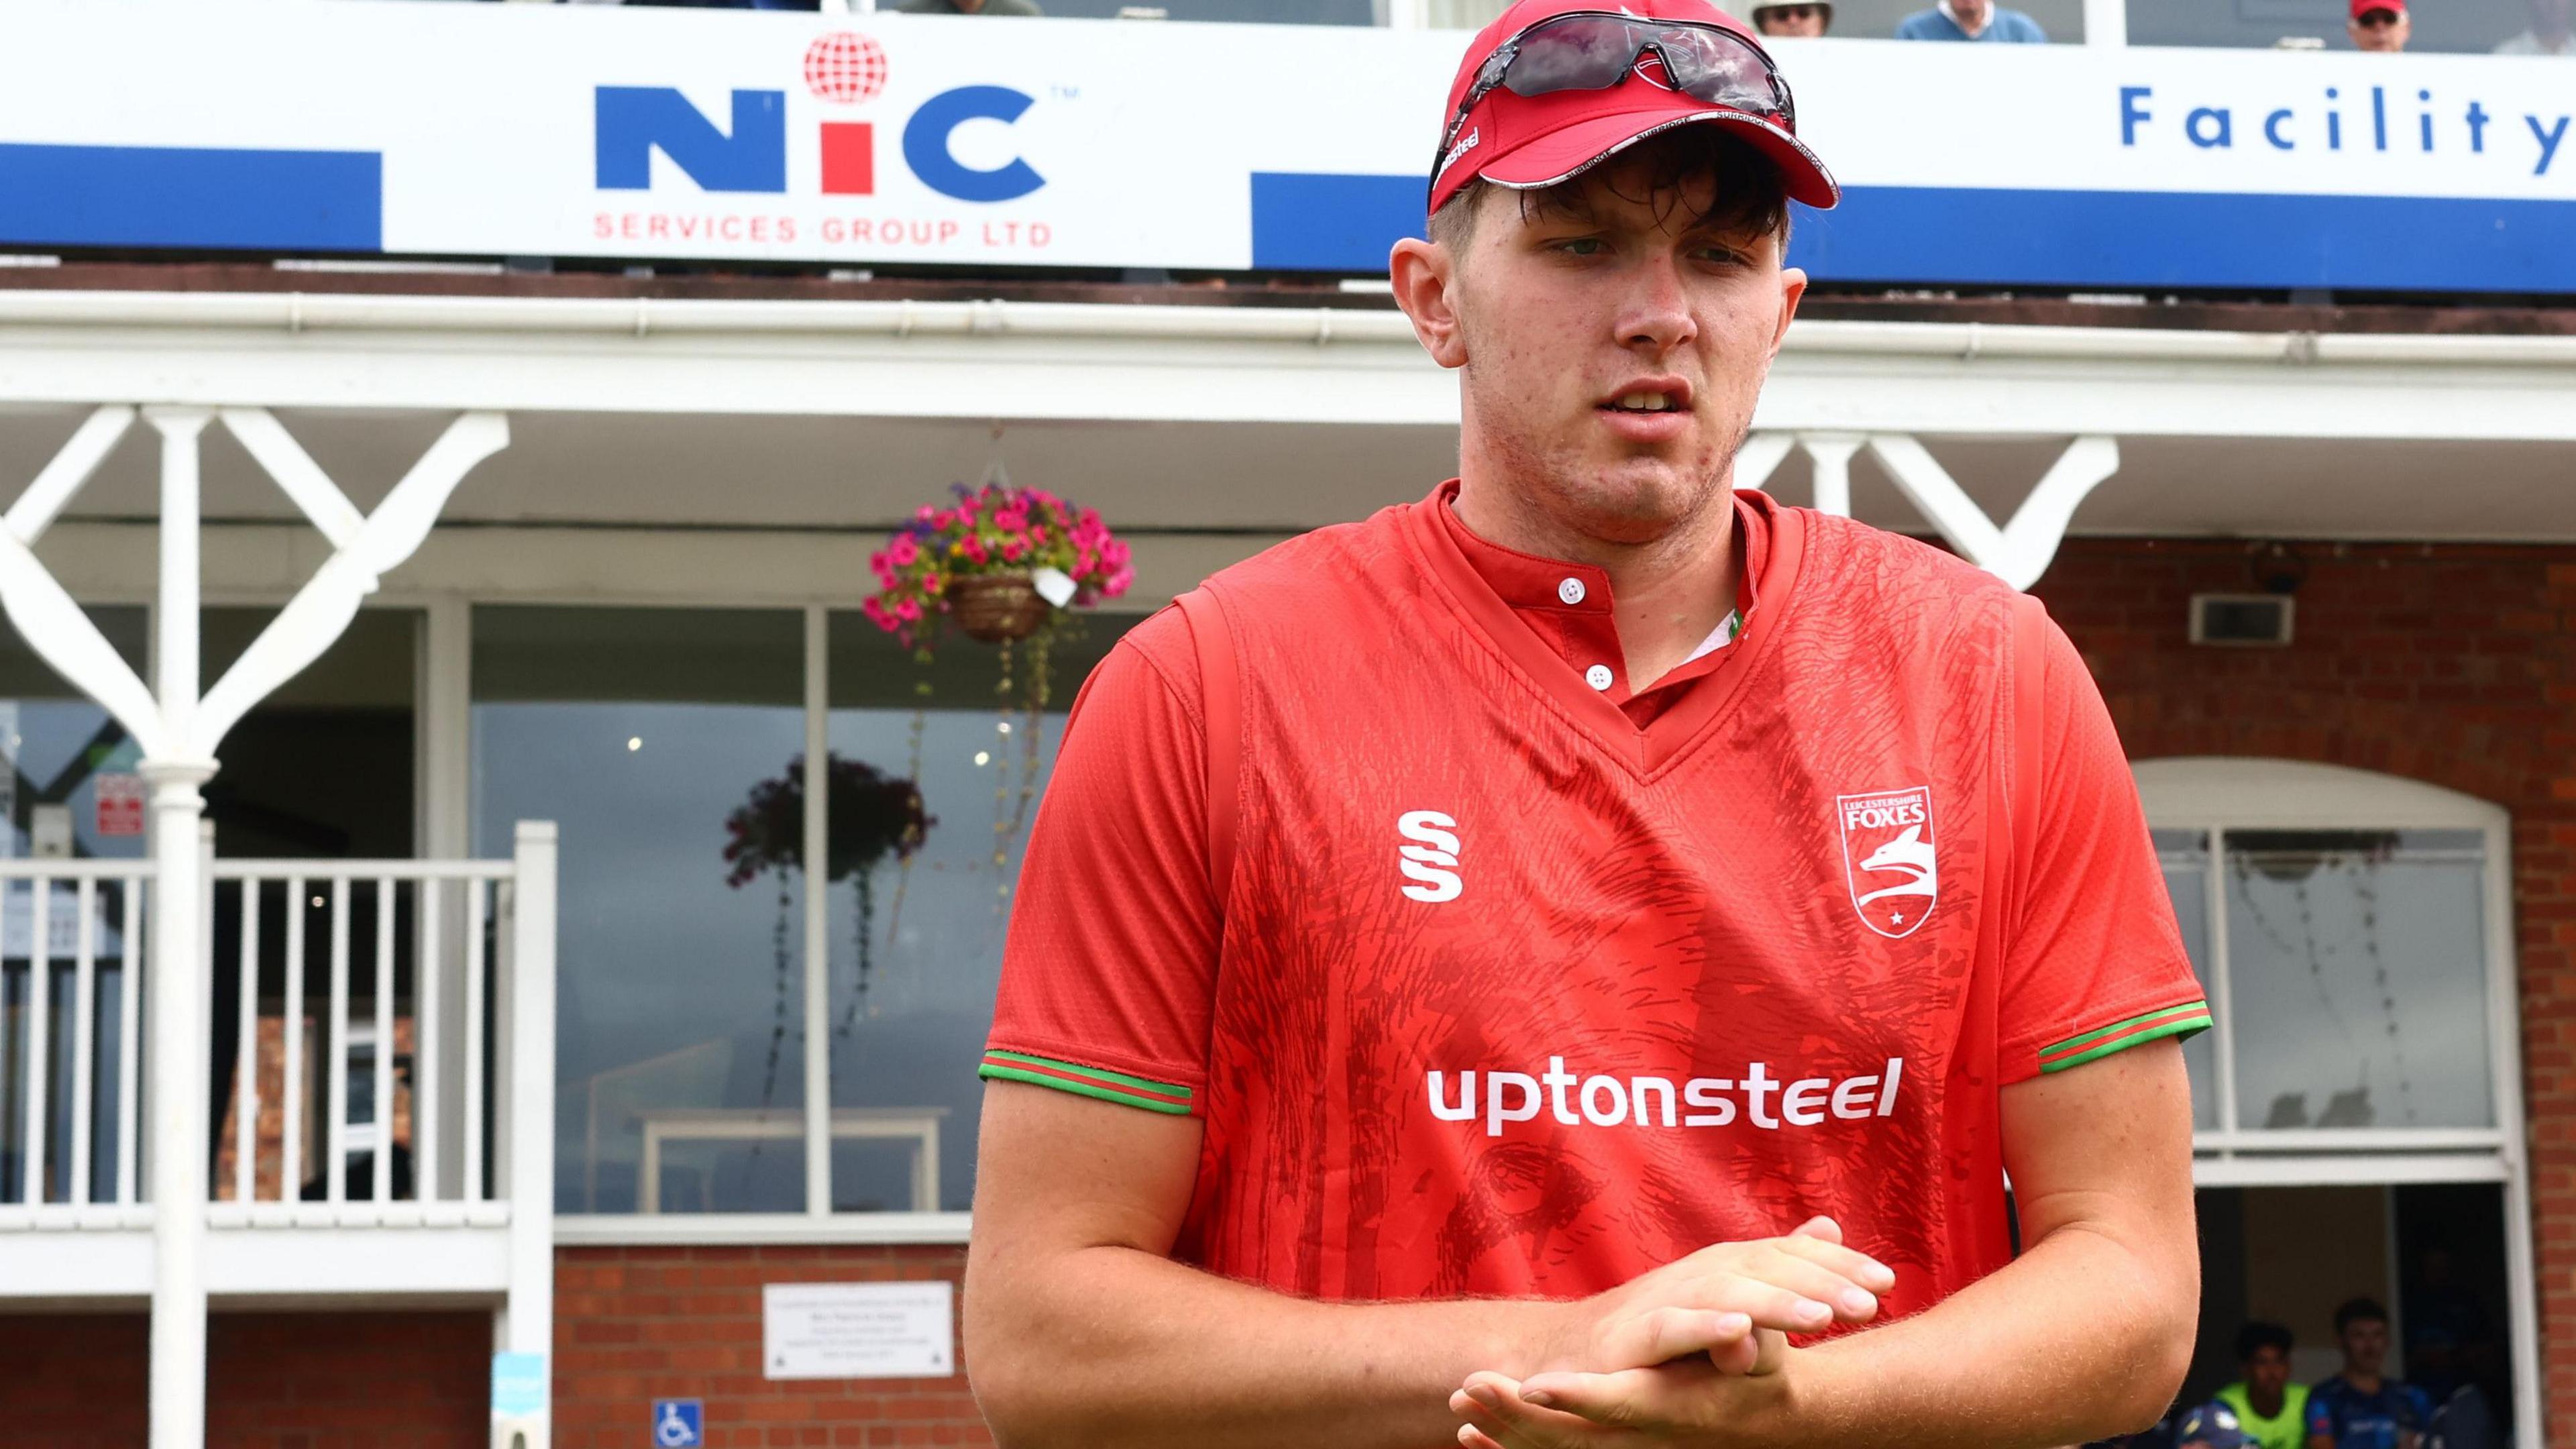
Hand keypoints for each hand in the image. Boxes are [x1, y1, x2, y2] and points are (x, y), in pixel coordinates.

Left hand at [1449, 1352, 1798, 1448]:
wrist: (1765, 1414)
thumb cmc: (1759, 1370)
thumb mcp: (1764, 1353)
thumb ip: (1749, 1346)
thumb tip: (1742, 1338)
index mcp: (1674, 1408)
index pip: (1620, 1404)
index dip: (1578, 1395)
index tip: (1535, 1382)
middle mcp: (1646, 1438)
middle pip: (1571, 1437)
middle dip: (1517, 1416)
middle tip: (1471, 1386)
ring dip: (1506, 1432)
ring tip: (1462, 1407)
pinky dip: (1513, 1447)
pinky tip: (1474, 1434)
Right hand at [1528, 1217, 1892, 1380]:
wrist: (1581, 1352)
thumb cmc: (1664, 1322)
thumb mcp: (1729, 1291)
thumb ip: (1779, 1266)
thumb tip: (1830, 1225)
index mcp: (1731, 1264)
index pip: (1791, 1254)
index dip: (1838, 1263)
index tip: (1887, 1282)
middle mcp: (1703, 1271)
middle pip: (1767, 1267)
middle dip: (1820, 1282)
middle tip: (1871, 1303)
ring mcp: (1668, 1299)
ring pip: (1727, 1293)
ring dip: (1775, 1303)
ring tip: (1822, 1317)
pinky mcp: (1636, 1335)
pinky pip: (1674, 1328)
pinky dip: (1706, 1327)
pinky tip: (1741, 1333)